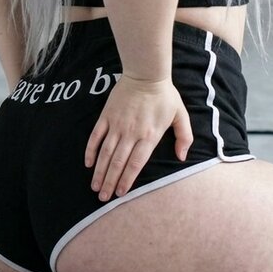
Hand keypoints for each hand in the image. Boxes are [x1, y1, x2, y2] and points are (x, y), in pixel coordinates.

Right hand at [85, 75, 192, 201]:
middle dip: (110, 182)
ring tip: (95, 187)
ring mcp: (117, 124)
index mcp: (150, 135)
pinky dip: (91, 151)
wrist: (146, 73)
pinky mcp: (106, 116)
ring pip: (106, 153)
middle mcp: (132, 133)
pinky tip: (88, 164)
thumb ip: (184, 137)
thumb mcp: (180, 115)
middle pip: (118, 162)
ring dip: (99, 171)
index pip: (136, 164)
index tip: (120, 193)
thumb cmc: (165, 95)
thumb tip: (182, 156)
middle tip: (103, 198)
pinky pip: (96, 136)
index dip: (127, 180)